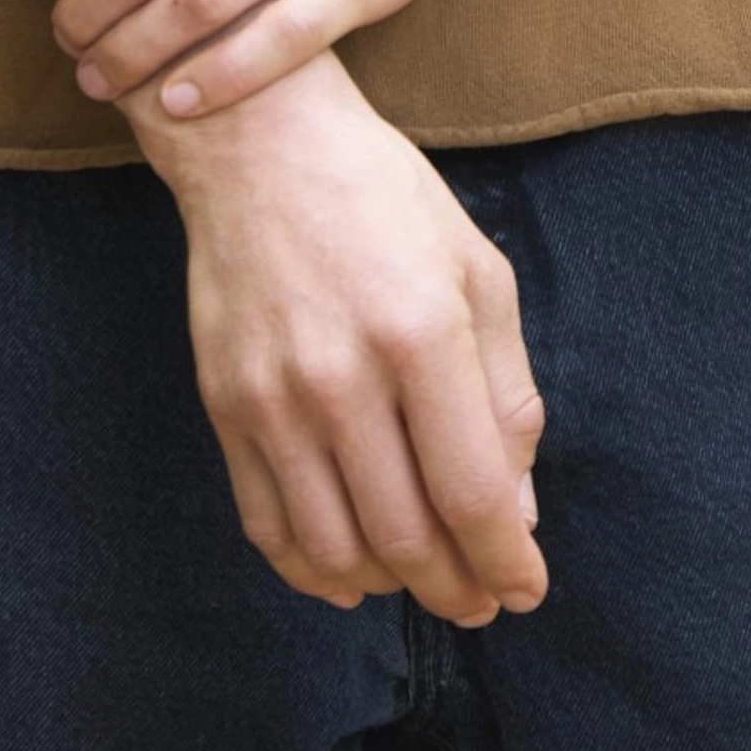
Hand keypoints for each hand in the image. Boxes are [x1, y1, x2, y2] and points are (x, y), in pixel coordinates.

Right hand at [147, 60, 546, 624]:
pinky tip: (350, 575)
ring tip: (424, 582)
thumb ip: (506, 392)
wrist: (259, 147)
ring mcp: (273, 397)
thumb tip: (516, 511)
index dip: (506, 561)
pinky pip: (268, 524)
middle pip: (405, 535)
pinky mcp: (224, 405)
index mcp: (421, 334)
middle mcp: (341, 376)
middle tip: (482, 602)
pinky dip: (313, 570)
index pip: (472, 492)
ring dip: (390, 586)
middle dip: (455, 589)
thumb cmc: (386, 199)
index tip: (527, 590)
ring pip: (336, 547)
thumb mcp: (477, 270)